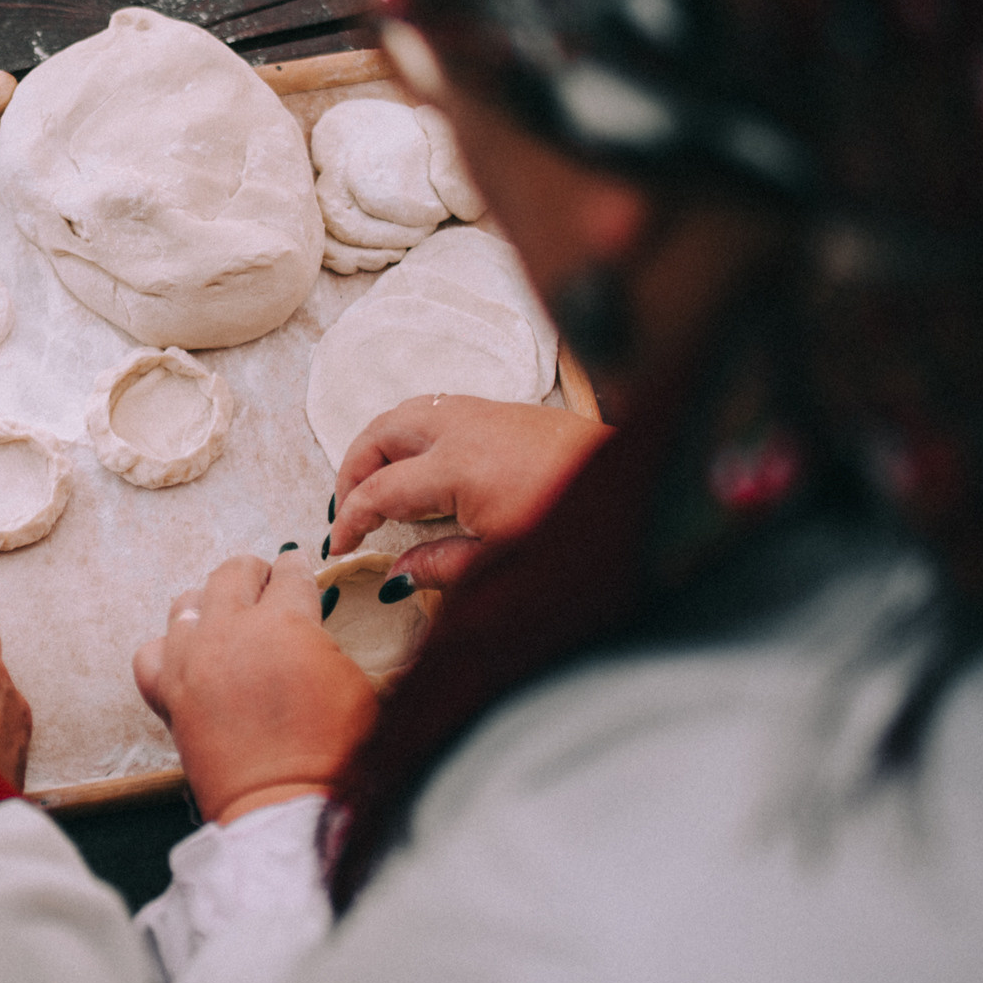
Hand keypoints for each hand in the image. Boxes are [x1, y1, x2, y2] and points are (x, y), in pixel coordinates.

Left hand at [132, 552, 375, 823]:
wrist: (285, 806)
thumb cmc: (334, 754)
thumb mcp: (355, 684)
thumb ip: (325, 644)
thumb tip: (313, 632)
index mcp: (285, 621)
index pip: (289, 572)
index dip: (296, 567)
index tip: (296, 566)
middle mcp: (230, 630)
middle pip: (232, 573)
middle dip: (254, 574)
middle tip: (265, 586)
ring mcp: (191, 660)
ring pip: (185, 603)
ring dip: (209, 604)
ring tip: (226, 619)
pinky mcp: (168, 693)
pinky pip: (150, 652)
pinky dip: (168, 649)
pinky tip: (188, 658)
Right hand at [330, 395, 607, 587]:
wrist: (643, 486)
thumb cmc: (580, 527)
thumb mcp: (504, 562)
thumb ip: (441, 566)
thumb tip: (399, 574)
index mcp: (457, 468)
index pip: (380, 490)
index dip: (351, 519)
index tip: (340, 544)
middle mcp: (464, 428)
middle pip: (381, 433)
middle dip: (353, 468)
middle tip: (348, 509)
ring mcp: (486, 411)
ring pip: (407, 411)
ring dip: (380, 443)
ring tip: (376, 483)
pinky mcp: (507, 409)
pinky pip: (439, 408)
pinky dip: (412, 432)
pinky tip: (421, 465)